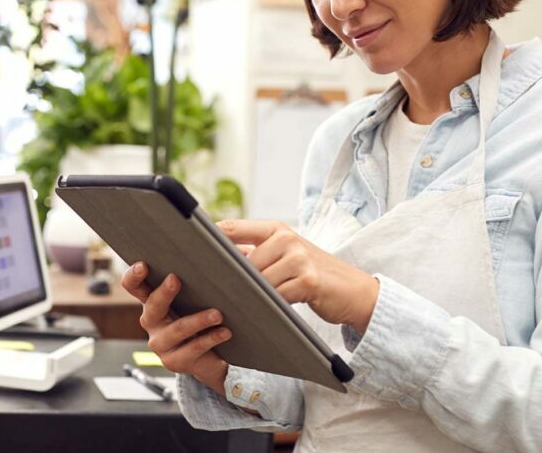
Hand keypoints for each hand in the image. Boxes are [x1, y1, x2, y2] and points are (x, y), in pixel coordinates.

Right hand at [120, 261, 231, 395]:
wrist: (213, 357)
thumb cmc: (204, 317)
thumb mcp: (202, 295)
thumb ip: (209, 273)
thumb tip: (235, 249)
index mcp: (153, 301)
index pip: (134, 286)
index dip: (134, 275)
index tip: (144, 265)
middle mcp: (152, 322)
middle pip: (152, 306)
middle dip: (164, 292)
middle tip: (176, 279)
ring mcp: (161, 344)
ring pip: (178, 329)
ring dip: (198, 320)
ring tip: (218, 314)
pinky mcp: (175, 362)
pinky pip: (193, 348)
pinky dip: (211, 338)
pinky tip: (225, 332)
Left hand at [219, 220, 378, 333]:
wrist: (354, 291)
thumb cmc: (313, 275)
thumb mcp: (286, 256)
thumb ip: (257, 254)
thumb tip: (217, 261)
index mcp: (276, 229)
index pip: (232, 228)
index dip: (208, 240)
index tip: (187, 253)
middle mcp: (286, 238)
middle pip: (241, 261)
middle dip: (228, 279)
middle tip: (209, 293)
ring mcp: (298, 258)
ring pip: (257, 280)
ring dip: (248, 296)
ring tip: (236, 306)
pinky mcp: (308, 280)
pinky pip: (276, 296)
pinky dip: (267, 307)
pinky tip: (262, 314)